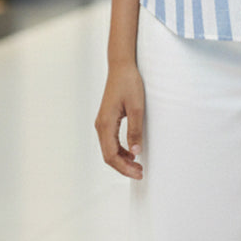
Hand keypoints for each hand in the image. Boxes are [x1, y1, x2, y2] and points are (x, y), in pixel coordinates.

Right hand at [95, 62, 145, 178]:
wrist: (121, 67)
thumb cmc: (129, 84)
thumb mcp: (136, 108)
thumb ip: (135, 130)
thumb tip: (135, 152)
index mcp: (105, 124)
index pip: (111, 155)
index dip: (124, 168)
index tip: (138, 173)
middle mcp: (100, 125)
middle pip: (108, 155)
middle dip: (123, 168)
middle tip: (140, 173)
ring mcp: (102, 123)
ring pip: (109, 150)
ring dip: (122, 161)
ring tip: (137, 166)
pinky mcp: (107, 120)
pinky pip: (110, 141)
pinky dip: (120, 151)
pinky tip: (132, 154)